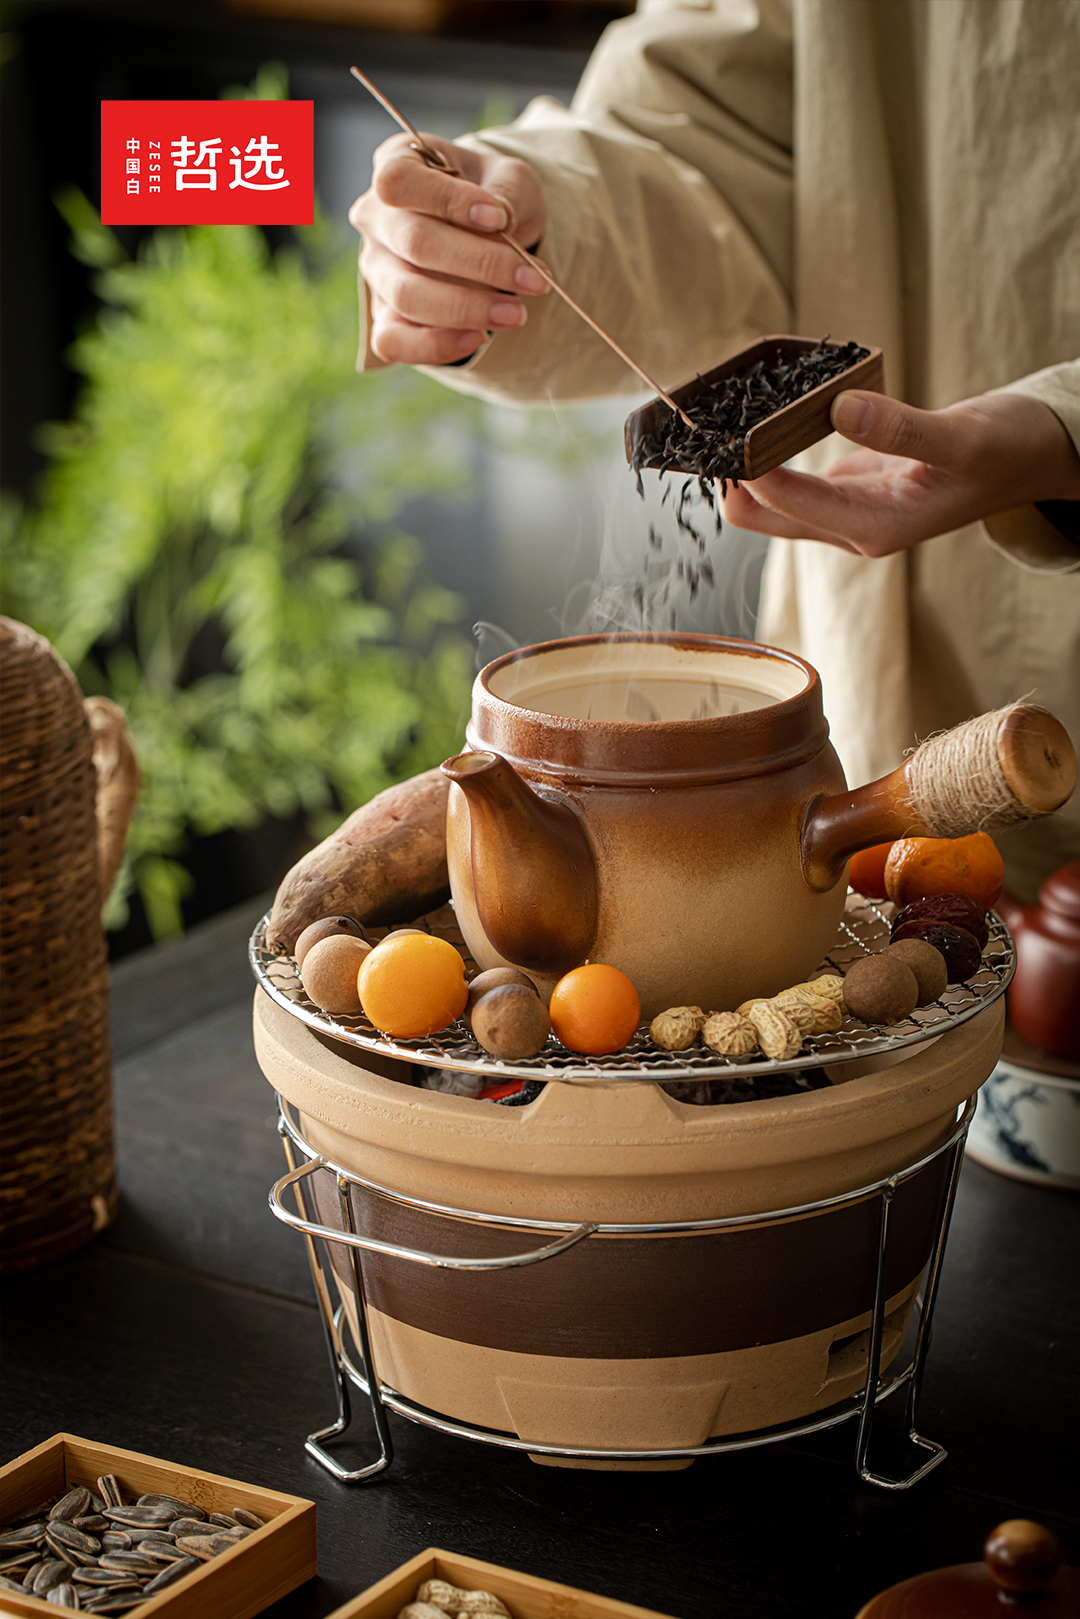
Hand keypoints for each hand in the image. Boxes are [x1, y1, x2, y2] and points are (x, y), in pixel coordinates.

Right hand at [350, 132, 547, 366]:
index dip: (447, 200)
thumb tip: (500, 222)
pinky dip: (437, 346)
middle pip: (414, 242)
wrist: (486, 233)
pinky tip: (479, 337)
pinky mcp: (384, 315)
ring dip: (467, 309)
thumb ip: (506, 192)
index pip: (399, 181)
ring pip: (407, 295)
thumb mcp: (511, 179)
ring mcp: (377, 270)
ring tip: (516, 313)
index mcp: (396, 164)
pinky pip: (394, 341)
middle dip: (481, 265)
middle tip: (534, 280)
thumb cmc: (493, 198)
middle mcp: (376, 218)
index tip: (499, 219)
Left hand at [719, 390, 1079, 554]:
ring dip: (744, 464)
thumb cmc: (1008, 451)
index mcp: (877, 526)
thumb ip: (902, 430)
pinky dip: (770, 449)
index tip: (721, 433)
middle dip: (730, 475)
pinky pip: (794, 475)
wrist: (1035, 459)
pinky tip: (755, 417)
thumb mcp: (963, 438)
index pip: (790, 504)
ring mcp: (849, 509)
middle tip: (706, 425)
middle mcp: (854, 526)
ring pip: (773, 498)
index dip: (749, 471)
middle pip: (764, 515)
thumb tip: (840, 408)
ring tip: (719, 418)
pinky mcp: (851, 486)